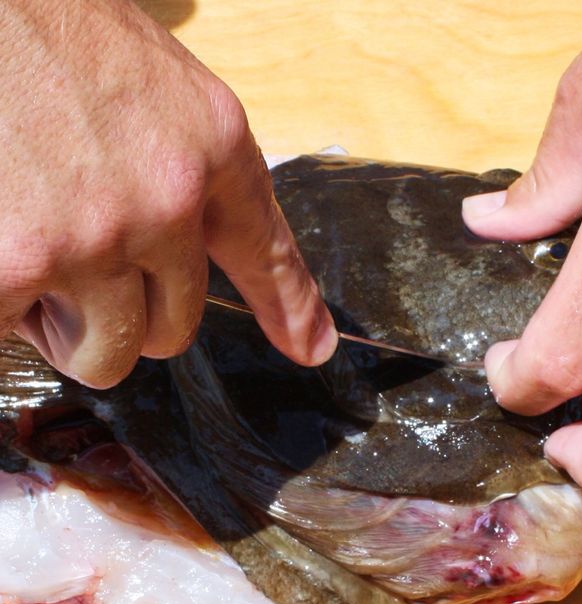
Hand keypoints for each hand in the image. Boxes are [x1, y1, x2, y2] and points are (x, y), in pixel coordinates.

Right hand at [0, 0, 335, 387]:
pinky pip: (20, 332)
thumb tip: (205, 240)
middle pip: (172, 329)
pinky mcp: (15, 264)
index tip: (310, 345)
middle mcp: (168, 199)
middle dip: (126, 315)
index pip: (266, 251)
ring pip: (103, 353)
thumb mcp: (153, 82)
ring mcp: (94, 236)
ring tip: (29, 247)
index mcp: (213, 143)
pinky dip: (5, 307)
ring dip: (65, 323)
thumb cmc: (48, 30)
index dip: (290, 308)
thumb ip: (187, 163)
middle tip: (77, 259)